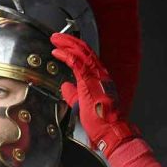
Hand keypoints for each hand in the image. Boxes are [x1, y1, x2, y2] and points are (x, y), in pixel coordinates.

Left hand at [50, 33, 137, 155]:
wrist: (110, 130)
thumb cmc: (100, 120)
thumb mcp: (82, 103)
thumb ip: (73, 93)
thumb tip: (65, 86)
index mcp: (100, 78)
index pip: (87, 57)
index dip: (74, 49)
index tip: (62, 46)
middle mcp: (100, 74)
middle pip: (85, 50)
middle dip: (69, 41)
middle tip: (56, 37)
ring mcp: (97, 76)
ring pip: (81, 52)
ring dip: (66, 44)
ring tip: (55, 39)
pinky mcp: (90, 81)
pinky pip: (77, 63)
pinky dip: (66, 55)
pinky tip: (57, 52)